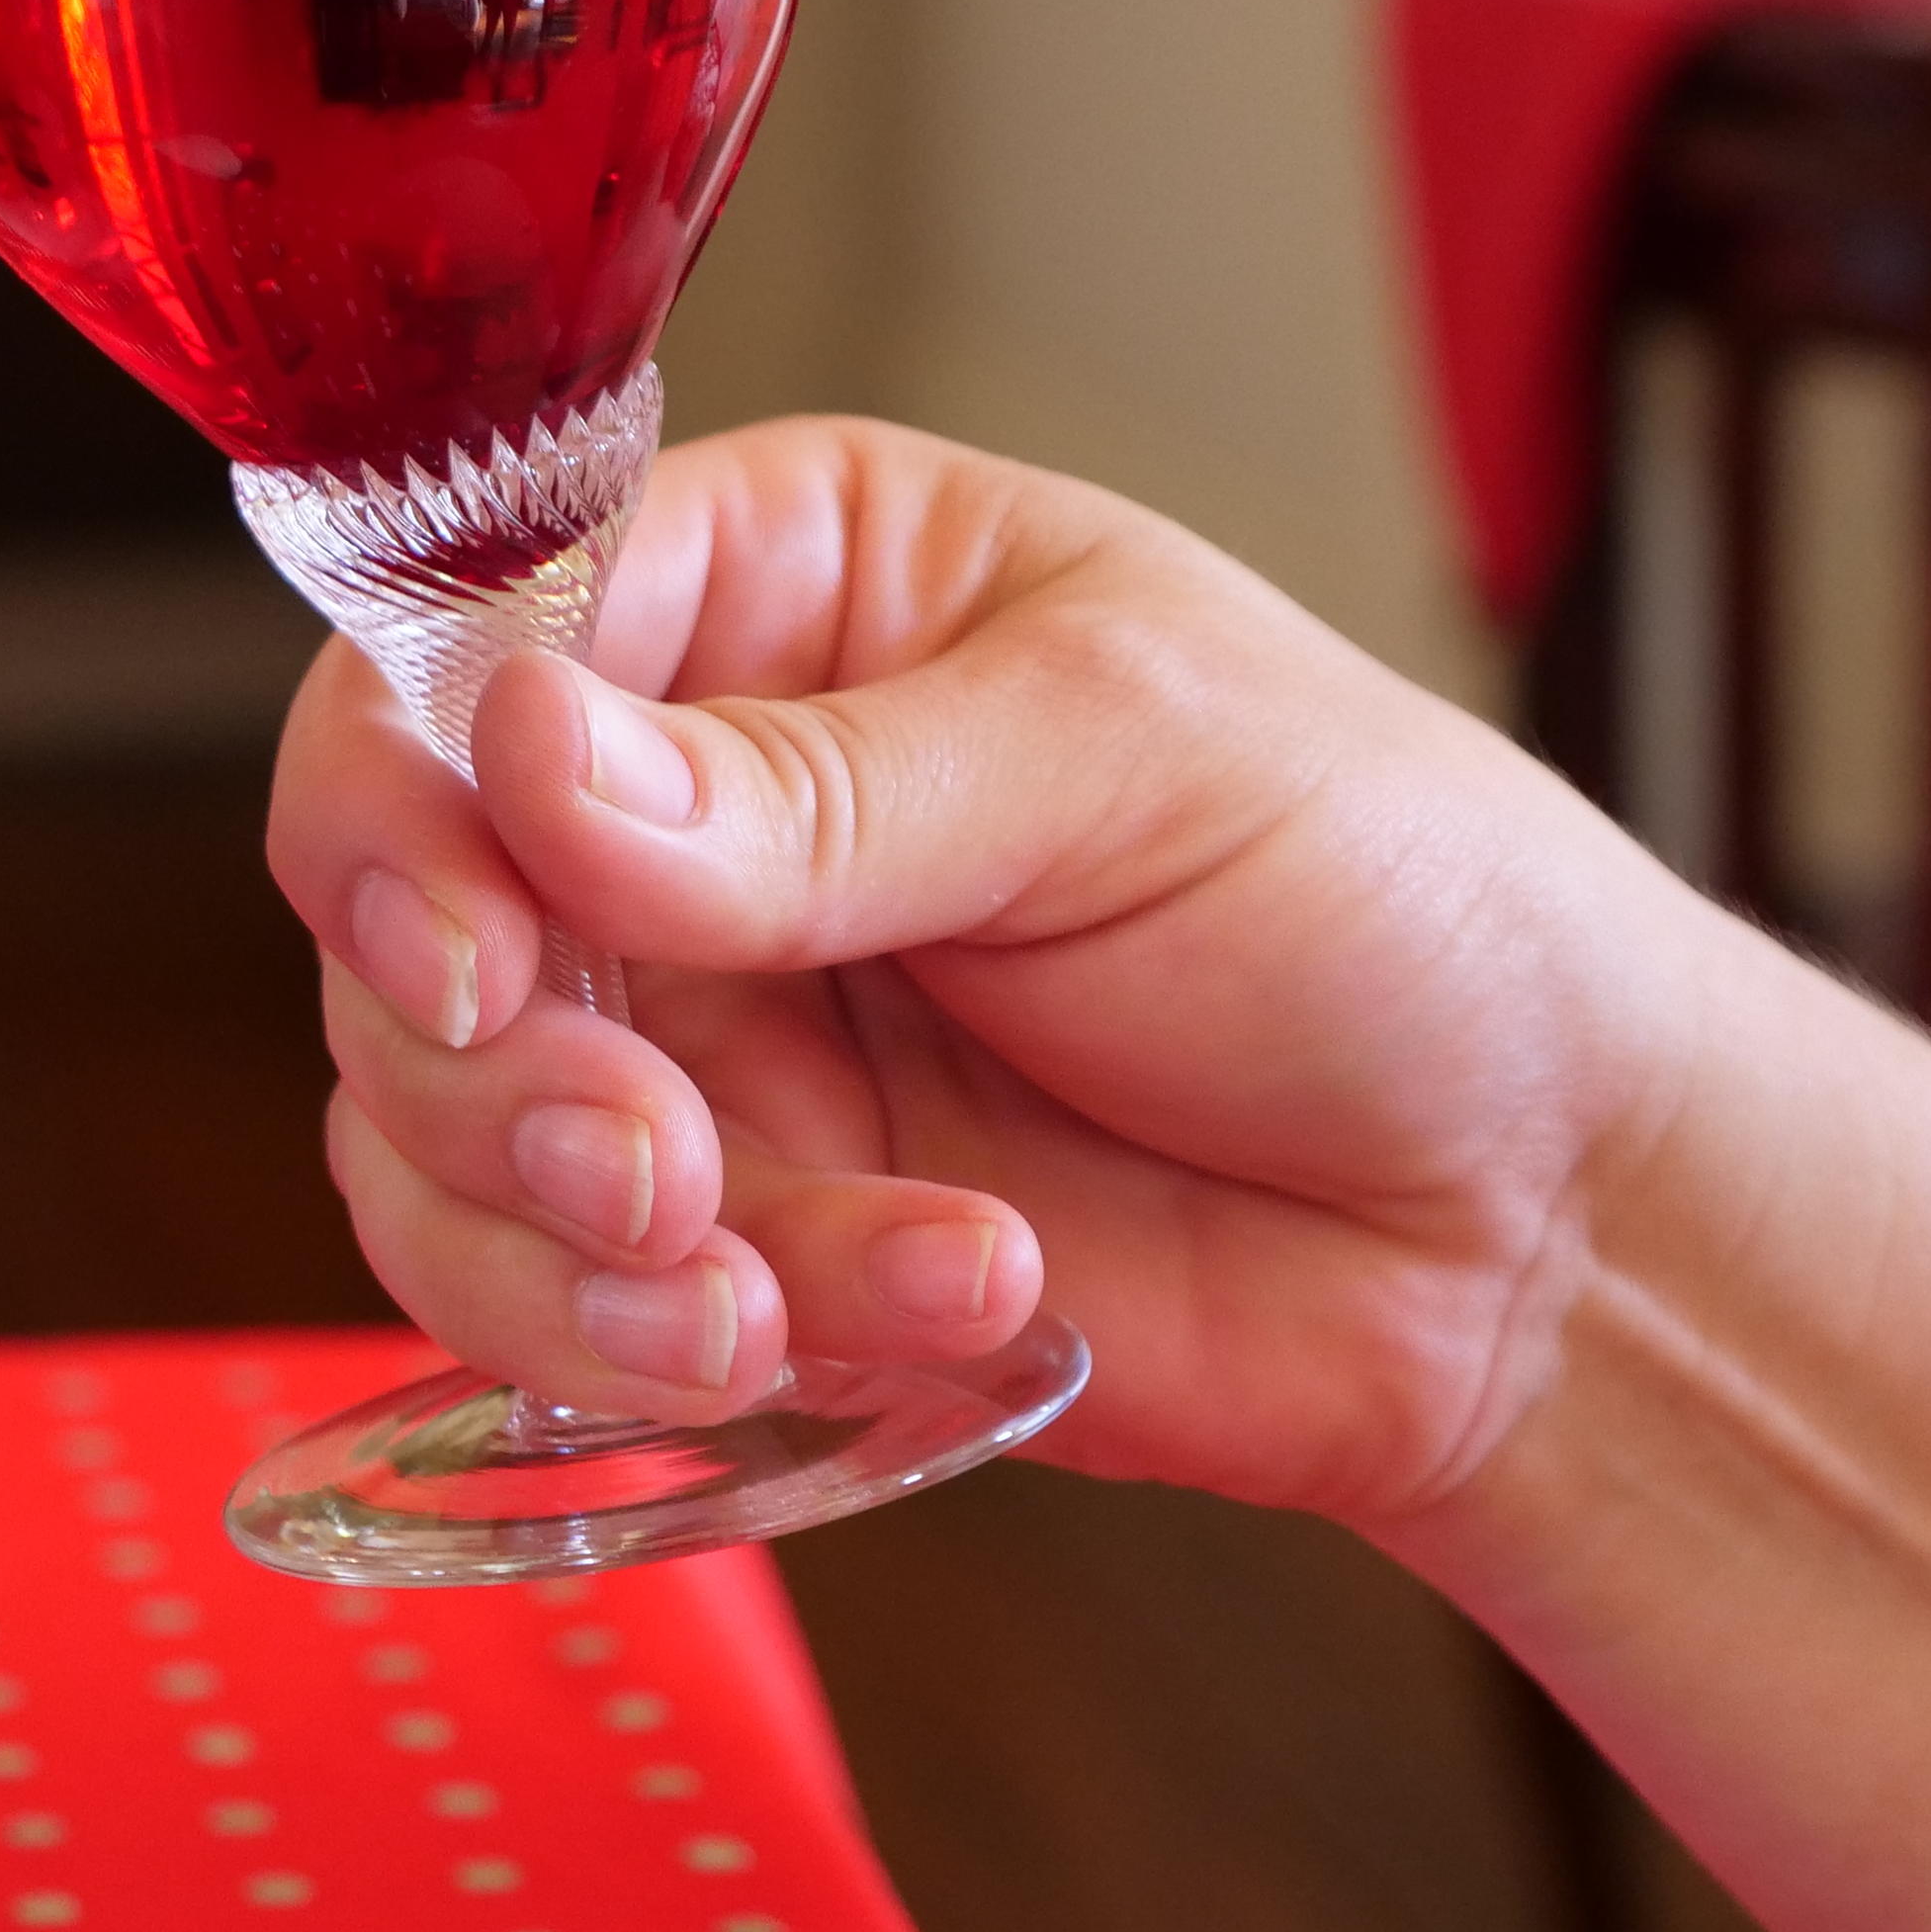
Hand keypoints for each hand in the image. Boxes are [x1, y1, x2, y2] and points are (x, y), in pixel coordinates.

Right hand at [271, 414, 1721, 1527]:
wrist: (1534, 1223)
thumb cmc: (1389, 899)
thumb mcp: (1127, 760)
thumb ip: (817, 792)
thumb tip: (527, 761)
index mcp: (769, 585)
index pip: (456, 649)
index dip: (405, 806)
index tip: (479, 958)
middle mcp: (671, 800)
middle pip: (396, 917)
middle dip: (498, 1076)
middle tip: (662, 1170)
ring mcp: (686, 1027)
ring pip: (428, 1135)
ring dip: (567, 1249)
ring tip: (772, 1292)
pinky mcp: (718, 1231)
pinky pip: (555, 1304)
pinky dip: (676, 1346)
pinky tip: (903, 1319)